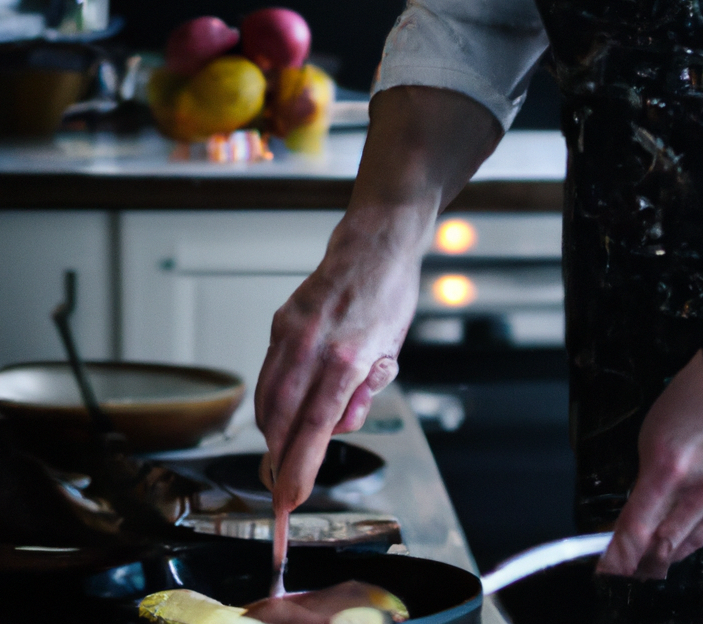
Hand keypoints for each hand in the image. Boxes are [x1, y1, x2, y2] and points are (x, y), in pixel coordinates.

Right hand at [254, 208, 421, 511]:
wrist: (373, 246)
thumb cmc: (389, 295)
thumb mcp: (392, 349)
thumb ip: (365, 391)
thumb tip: (339, 426)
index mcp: (349, 357)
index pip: (316, 428)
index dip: (299, 469)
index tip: (289, 499)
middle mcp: (314, 346)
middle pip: (281, 420)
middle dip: (279, 460)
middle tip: (282, 484)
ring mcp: (292, 332)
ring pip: (267, 399)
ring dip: (272, 432)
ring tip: (284, 449)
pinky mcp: (280, 322)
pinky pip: (268, 373)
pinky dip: (272, 398)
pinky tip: (284, 408)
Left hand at [597, 352, 702, 579]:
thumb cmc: (684, 408)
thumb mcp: (649, 441)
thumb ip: (643, 489)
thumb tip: (632, 530)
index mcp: (669, 465)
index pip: (638, 526)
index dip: (620, 556)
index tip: (608, 572)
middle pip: (666, 543)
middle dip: (643, 561)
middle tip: (630, 570)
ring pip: (693, 543)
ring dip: (671, 550)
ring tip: (656, 553)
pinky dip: (700, 532)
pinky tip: (690, 523)